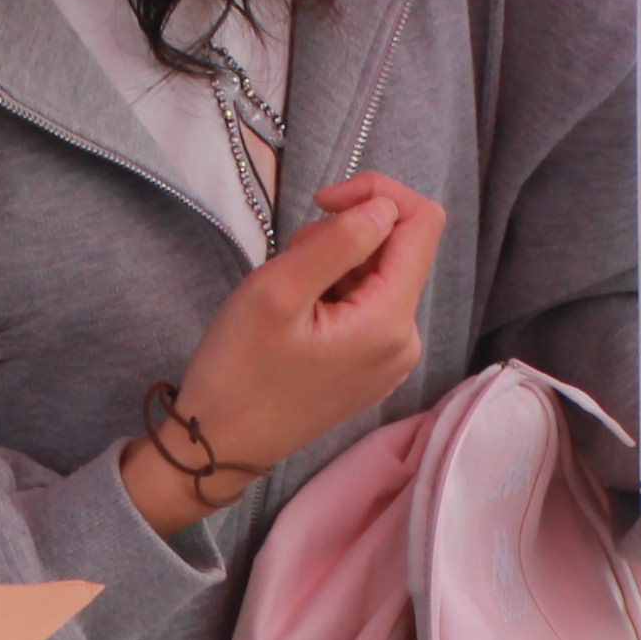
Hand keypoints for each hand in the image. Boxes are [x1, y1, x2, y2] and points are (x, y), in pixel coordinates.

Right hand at [124, 173, 447, 530]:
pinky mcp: (371, 368)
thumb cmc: (238, 370)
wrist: (219, 445)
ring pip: (377, 275)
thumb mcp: (278, 290)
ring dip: (334, 266)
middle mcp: (405, 340)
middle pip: (397, 248)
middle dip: (344, 236)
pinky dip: (333, 293)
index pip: (421, 222)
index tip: (321, 203)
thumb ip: (339, 240)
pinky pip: (366, 306)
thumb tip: (383, 208)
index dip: (375, 193)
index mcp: (390, 320)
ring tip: (287, 299)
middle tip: (290, 264)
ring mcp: (391, 358)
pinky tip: (297, 319)